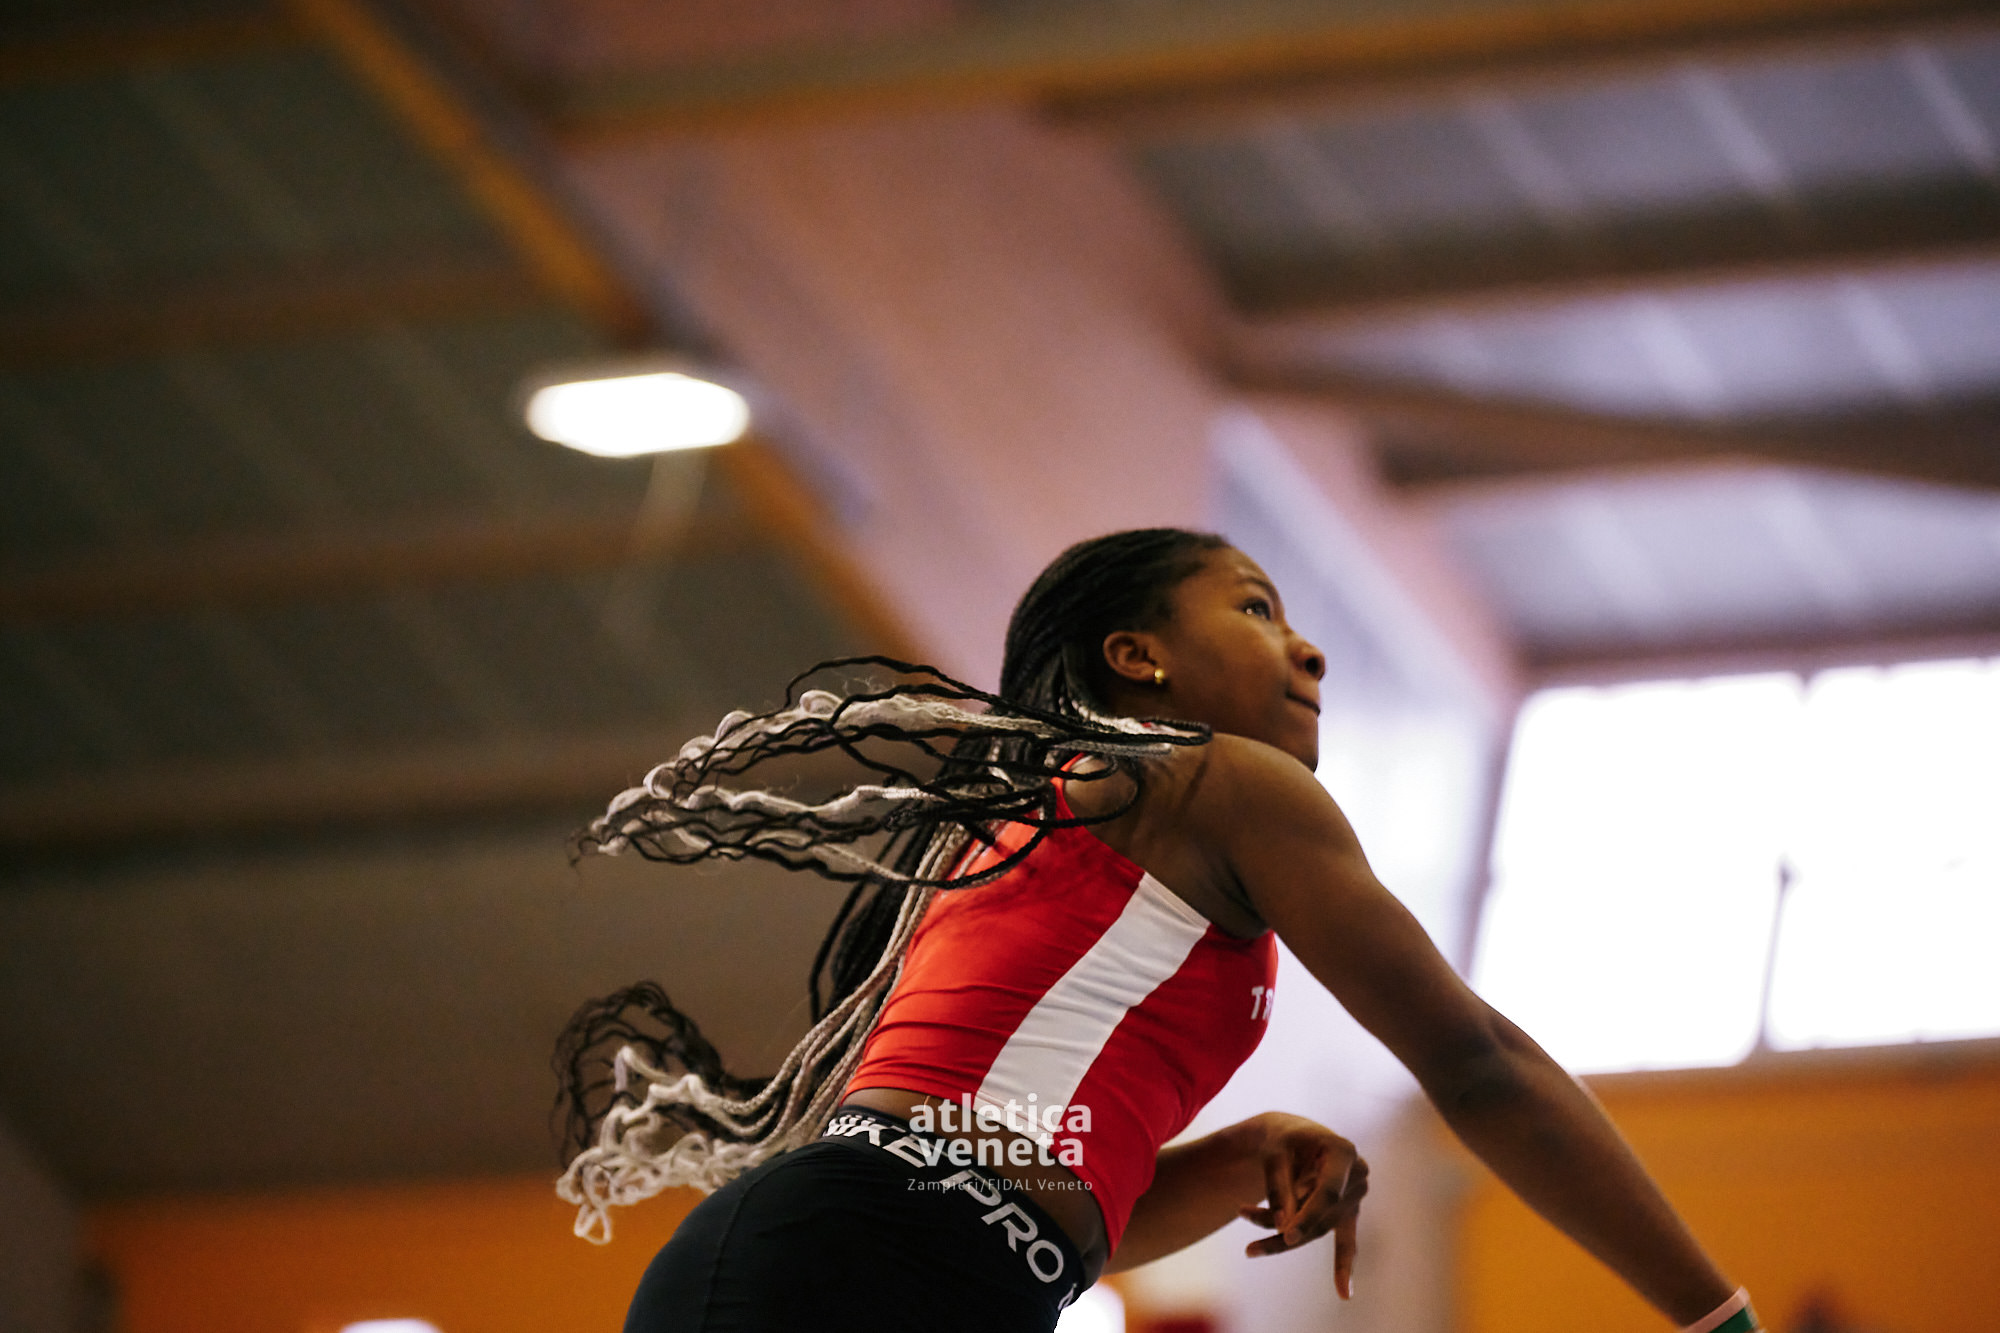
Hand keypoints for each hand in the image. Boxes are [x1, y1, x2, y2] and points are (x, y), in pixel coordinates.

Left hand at [1236, 1113, 1368, 1296]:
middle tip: (1250, 1251)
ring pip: (1318, 1229)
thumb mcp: (1273, 1155)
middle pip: (1320, 1216)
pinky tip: (1344, 1294)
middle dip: (1284, 1233)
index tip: (1287, 1235)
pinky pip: (1346, 1242)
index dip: (1308, 1215)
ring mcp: (1353, 1196)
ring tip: (1249, 1246)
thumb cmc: (1281, 1139)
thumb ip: (1279, 1188)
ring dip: (1283, 1237)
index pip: (1327, 1192)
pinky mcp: (1346, 1212)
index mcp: (1343, 1152)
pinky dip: (1343, 1267)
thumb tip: (1283, 1229)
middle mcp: (1357, 1175)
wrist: (1292, 1135)